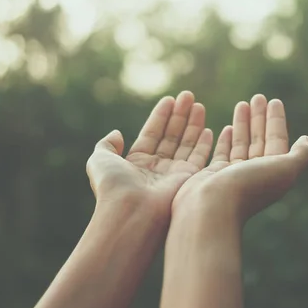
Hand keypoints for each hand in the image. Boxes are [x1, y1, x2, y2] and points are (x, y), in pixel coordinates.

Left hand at [86, 91, 212, 221]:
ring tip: (198, 104)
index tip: (169, 99)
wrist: (131, 211)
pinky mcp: (188, 180)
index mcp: (137, 162)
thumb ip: (107, 144)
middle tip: (188, 95)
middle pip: (171, 135)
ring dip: (192, 123)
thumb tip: (117, 133)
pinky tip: (207, 128)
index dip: (160, 116)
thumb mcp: (100, 160)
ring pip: (185, 143)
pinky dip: (203, 143)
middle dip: (180, 115)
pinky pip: (199, 157)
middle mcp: (157, 167)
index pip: (152, 133)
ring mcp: (173, 173)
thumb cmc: (113, 186)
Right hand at [172, 94, 307, 223]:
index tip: (274, 101)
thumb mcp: (284, 169)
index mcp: (272, 173)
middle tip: (258, 97)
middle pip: (260, 140)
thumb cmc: (248, 187)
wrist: (211, 209)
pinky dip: (227, 139)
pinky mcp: (213, 175)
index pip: (277, 141)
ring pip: (242, 144)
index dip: (277, 121)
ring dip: (243, 123)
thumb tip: (307, 141)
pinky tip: (228, 127)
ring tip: (243, 103)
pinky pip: (222, 153)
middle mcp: (254, 174)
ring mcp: (233, 175)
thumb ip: (300, 155)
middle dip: (260, 118)